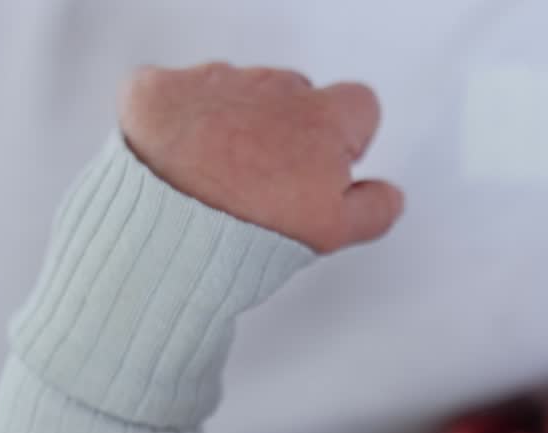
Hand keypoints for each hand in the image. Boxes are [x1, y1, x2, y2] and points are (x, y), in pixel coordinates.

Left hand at [119, 62, 403, 252]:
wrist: (161, 229)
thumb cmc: (243, 232)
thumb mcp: (328, 234)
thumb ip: (371, 210)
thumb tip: (388, 198)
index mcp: (322, 119)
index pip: (357, 110)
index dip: (339, 144)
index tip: (317, 172)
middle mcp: (273, 90)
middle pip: (293, 99)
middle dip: (280, 133)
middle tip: (257, 185)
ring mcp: (215, 84)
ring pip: (232, 94)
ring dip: (227, 126)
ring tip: (208, 181)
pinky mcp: (159, 90)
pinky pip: (171, 94)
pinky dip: (172, 120)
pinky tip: (168, 160)